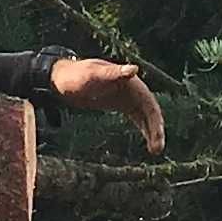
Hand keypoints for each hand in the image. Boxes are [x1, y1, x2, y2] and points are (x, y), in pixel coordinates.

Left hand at [49, 56, 164, 152]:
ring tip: (155, 151)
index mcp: (130, 82)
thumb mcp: (93, 74)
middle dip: (156, 130)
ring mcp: (127, 97)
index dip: (155, 119)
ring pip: (146, 116)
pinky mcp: (120, 105)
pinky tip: (149, 143)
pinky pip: (137, 118)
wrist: (63, 78)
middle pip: (150, 111)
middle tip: (157, 149)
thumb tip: (134, 69)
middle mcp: (133, 89)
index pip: (149, 102)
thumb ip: (113, 73)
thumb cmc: (77, 74)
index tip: (158, 134)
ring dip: (152, 132)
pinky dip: (144, 129)